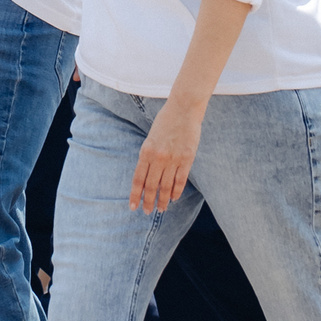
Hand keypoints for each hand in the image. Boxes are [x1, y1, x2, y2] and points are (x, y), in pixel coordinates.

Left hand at [130, 96, 203, 211]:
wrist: (183, 108)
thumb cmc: (165, 121)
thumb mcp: (150, 138)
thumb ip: (148, 156)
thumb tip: (146, 177)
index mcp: (146, 152)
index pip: (138, 179)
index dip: (135, 195)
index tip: (133, 206)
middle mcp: (158, 158)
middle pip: (151, 186)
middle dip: (148, 201)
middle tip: (147, 212)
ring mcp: (173, 159)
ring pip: (166, 186)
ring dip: (163, 200)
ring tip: (161, 209)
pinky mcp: (187, 158)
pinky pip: (180, 180)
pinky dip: (176, 191)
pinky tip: (173, 198)